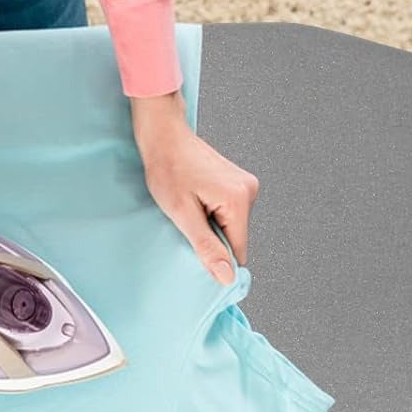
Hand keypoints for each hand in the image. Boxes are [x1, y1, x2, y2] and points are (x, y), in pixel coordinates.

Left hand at [133, 106, 259, 283]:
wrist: (162, 135)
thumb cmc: (166, 168)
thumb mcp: (182, 213)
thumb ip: (207, 246)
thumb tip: (227, 277)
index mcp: (239, 199)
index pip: (238, 250)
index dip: (216, 254)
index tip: (193, 244)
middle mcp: (249, 190)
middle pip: (235, 236)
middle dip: (211, 235)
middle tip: (187, 217)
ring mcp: (244, 183)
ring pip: (230, 224)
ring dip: (210, 222)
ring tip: (189, 203)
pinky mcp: (237, 181)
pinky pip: (228, 210)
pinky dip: (211, 210)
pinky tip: (195, 196)